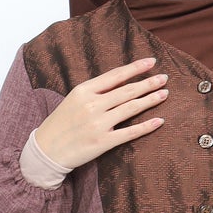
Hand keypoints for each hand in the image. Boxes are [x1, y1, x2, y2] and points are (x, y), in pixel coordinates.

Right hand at [33, 57, 168, 170]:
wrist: (46, 149)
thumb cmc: (62, 122)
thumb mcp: (74, 99)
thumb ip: (96, 90)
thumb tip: (122, 81)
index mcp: (84, 90)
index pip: (116, 75)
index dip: (136, 68)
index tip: (152, 62)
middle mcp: (92, 105)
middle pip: (127, 91)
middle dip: (149, 83)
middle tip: (165, 78)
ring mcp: (98, 124)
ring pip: (131, 108)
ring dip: (150, 100)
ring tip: (165, 94)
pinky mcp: (103, 142)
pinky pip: (130, 132)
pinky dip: (147, 126)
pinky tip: (160, 120)